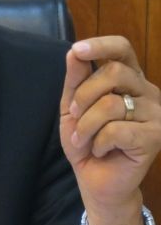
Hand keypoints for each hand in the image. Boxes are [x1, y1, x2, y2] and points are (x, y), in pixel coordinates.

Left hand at [60, 36, 160, 224]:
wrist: (96, 179)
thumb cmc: (87, 141)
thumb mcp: (72, 108)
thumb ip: (75, 81)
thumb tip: (74, 52)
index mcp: (129, 80)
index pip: (122, 50)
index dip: (101, 45)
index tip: (77, 49)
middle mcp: (147, 92)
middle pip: (113, 72)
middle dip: (83, 96)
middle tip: (75, 116)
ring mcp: (156, 113)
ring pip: (112, 104)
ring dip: (86, 124)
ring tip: (85, 139)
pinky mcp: (156, 136)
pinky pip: (117, 129)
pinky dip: (99, 141)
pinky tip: (102, 150)